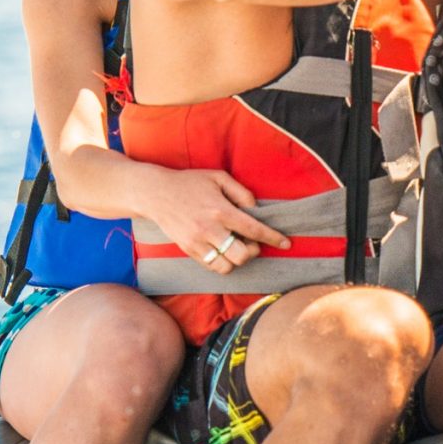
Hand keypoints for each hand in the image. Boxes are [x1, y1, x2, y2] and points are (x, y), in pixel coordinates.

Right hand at [145, 167, 287, 268]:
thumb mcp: (218, 177)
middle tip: (251, 242)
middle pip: (242, 255)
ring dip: (237, 260)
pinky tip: (222, 251)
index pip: (253, 229)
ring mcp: (197, 242)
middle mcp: (210, 229)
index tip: (286, 243)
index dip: (273, 237)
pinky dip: (222, 263)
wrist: (156, 193)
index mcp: (221, 210)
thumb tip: (256, 208)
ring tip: (236, 247)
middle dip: (253, 251)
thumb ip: (241, 192)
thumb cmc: (190, 183)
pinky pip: (211, 267)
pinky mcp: (188, 250)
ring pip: (227, 266)